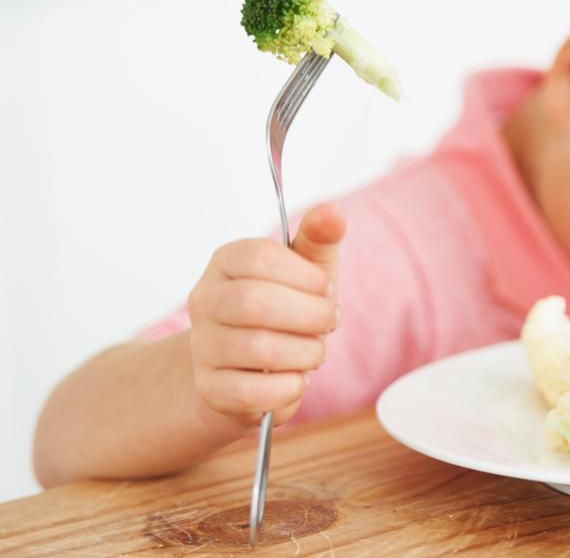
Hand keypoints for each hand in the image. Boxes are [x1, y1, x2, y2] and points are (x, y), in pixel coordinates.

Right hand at [187, 203, 345, 425]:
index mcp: (226, 262)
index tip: (326, 289)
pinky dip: (289, 388)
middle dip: (311, 315)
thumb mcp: (307, 271)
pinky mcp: (211, 389)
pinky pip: (253, 392)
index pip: (259, 257)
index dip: (305, 276)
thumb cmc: (285, 311)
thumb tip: (333, 212)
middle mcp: (205, 301)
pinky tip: (296, 379)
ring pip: (259, 349)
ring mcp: (203, 347)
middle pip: (256, 303)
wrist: (249, 370)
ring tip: (314, 352)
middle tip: (330, 322)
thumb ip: (319, 238)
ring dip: (306, 353)